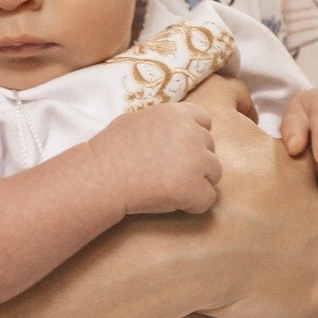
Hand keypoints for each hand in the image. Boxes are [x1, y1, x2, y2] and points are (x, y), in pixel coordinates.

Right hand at [87, 103, 221, 214]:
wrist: (104, 175)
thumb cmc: (113, 147)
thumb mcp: (139, 119)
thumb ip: (164, 122)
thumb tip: (175, 130)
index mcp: (178, 114)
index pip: (205, 120)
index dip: (194, 136)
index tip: (180, 150)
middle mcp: (192, 133)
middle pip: (210, 149)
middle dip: (195, 161)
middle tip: (170, 172)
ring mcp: (196, 161)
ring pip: (214, 174)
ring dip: (198, 182)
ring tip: (171, 187)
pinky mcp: (195, 188)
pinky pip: (208, 199)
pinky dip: (194, 203)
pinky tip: (173, 201)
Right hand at [182, 75, 317, 317]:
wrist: (180, 245)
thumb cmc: (193, 179)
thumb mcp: (206, 110)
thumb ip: (231, 91)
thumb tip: (248, 97)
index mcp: (299, 169)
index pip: (304, 175)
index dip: (278, 188)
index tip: (254, 199)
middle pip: (311, 217)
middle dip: (285, 225)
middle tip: (245, 234)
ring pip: (316, 260)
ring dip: (291, 264)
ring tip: (249, 267)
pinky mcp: (316, 302)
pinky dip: (306, 306)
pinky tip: (277, 300)